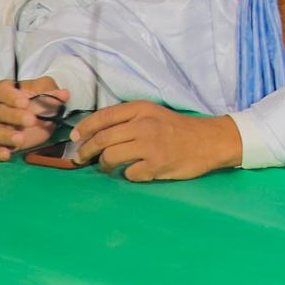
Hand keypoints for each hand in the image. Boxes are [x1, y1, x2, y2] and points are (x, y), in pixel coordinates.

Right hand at [0, 78, 64, 160]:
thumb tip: (64, 94)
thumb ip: (52, 92)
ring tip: (20, 139)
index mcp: (2, 92)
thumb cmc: (38, 98)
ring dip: (7, 136)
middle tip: (31, 120)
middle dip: (14, 116)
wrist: (41, 115)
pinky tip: (7, 155)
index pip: (0, 91)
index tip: (25, 102)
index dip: (10, 96)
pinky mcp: (1, 144)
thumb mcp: (47, 90)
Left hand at [71, 102, 242, 182]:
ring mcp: (150, 146)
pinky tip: (134, 172)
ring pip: (111, 157)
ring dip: (104, 165)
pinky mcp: (156, 165)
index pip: (104, 116)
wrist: (209, 141)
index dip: (85, 128)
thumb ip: (129, 119)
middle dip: (86, 150)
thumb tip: (97, 131)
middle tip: (81, 158)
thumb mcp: (153, 114)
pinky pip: (130, 174)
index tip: (75, 138)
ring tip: (106, 166)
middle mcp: (143, 125)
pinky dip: (128, 175)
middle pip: (102, 139)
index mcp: (141, 109)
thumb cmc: (178, 128)